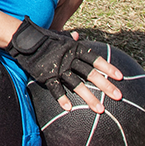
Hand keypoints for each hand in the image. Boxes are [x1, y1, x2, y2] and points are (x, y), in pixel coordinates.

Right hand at [7, 18, 122, 110]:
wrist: (23, 38)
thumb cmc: (42, 37)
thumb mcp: (58, 35)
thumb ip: (69, 37)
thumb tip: (78, 35)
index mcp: (74, 49)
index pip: (95, 59)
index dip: (108, 68)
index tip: (121, 77)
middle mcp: (69, 59)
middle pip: (91, 74)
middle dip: (106, 85)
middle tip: (118, 96)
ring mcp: (58, 68)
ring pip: (77, 85)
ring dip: (90, 98)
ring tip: (100, 109)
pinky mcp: (46, 75)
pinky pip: (56, 89)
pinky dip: (62, 99)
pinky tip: (69, 109)